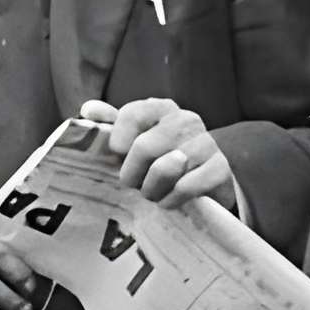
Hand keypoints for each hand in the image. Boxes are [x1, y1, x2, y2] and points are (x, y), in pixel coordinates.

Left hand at [81, 95, 232, 208]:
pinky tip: (170, 200)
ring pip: (164, 169)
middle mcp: (186, 120)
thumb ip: (111, 124)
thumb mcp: (135, 139)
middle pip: (144, 147)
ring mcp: (206, 143)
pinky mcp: (220, 168)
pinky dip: (171, 200)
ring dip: (151, 190)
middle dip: (132, 174)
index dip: (119, 141)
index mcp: (161, 109)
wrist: (207, 177)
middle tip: (134, 184)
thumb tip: (89, 109)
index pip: (132, 114)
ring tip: (152, 192)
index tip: (118, 157)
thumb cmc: (160, 158)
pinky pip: (185, 188)